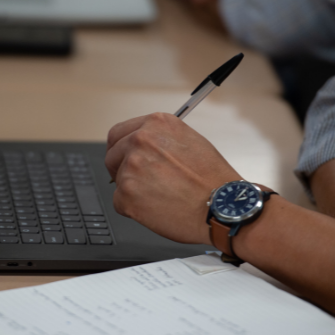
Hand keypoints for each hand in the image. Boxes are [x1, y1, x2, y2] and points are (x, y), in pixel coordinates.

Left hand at [105, 113, 240, 244]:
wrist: (223, 206)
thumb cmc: (214, 180)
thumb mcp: (190, 142)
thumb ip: (161, 140)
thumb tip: (142, 148)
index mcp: (156, 124)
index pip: (118, 133)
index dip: (121, 150)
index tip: (125, 159)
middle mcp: (140, 140)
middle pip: (111, 156)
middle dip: (122, 170)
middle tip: (142, 184)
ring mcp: (131, 166)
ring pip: (118, 181)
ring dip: (133, 191)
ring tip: (161, 197)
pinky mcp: (126, 193)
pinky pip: (120, 203)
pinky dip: (134, 210)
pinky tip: (157, 208)